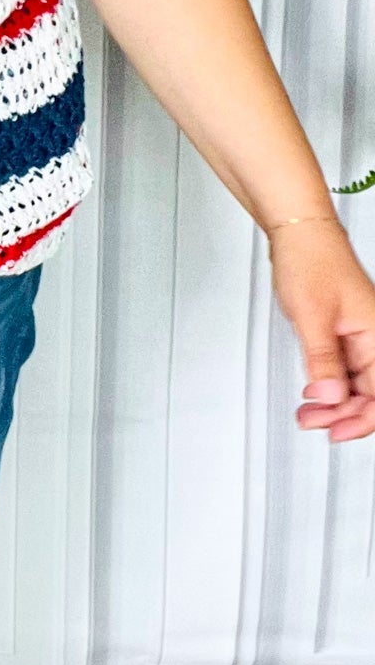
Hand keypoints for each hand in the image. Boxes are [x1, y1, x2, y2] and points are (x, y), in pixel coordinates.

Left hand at [268, 221, 374, 440]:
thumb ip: (323, 361)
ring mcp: (359, 336)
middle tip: (311, 422)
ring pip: (355, 384)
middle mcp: (374, 338)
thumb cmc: (311, 260)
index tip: (335, 433)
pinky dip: (328, 384)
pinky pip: (343, 369)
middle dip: (342, 414)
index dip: (360, 420)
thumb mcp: (313, 316)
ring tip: (307, 412)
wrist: (298, 231)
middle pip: (369, 394)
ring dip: (333, 402)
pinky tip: (313, 393)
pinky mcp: (343, 332)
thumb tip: (331, 399)